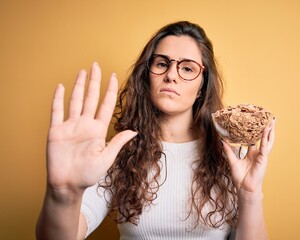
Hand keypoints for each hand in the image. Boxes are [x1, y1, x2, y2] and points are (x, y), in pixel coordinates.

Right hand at [46, 62, 136, 192]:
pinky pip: (56, 111)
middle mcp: (85, 124)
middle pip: (91, 98)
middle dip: (94, 81)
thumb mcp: (107, 158)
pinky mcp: (56, 131)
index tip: (114, 76)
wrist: (68, 185)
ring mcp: (70, 126)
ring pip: (75, 100)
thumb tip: (135, 131)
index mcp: (98, 130)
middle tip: (97, 65)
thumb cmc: (88, 174)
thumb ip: (118, 142)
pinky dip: (57, 98)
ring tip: (83, 71)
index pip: (105, 105)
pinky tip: (60, 86)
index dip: (109, 90)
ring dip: (79, 85)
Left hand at [222, 119, 275, 193]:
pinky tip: (267, 131)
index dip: (254, 131)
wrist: (245, 188)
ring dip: (270, 131)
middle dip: (266, 129)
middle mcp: (258, 153)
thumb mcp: (232, 161)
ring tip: (272, 121)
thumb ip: (228, 150)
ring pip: (267, 141)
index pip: (254, 139)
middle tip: (268, 119)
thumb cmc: (240, 177)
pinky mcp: (263, 159)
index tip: (254, 122)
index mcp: (251, 154)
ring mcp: (262, 156)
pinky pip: (265, 147)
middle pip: (263, 138)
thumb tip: (222, 140)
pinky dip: (265, 139)